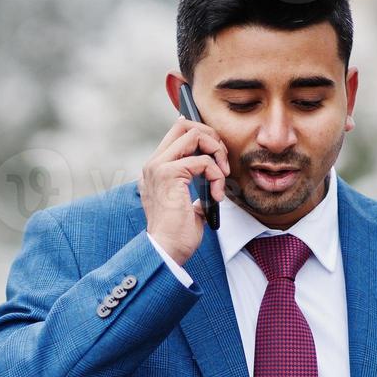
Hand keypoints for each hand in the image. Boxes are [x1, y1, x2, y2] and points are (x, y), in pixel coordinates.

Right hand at [140, 116, 229, 267]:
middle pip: (184, 125)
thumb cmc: (177, 234)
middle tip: (222, 160)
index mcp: (155, 170)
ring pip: (194, 135)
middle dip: (210, 137)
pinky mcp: (169, 174)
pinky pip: (203, 161)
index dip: (201, 134)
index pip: (177, 133)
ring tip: (223, 176)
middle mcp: (154, 164)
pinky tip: (217, 196)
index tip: (217, 152)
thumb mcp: (186, 203)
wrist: (166, 251)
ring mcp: (159, 167)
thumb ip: (192, 185)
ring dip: (216, 152)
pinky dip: (217, 176)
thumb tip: (211, 176)